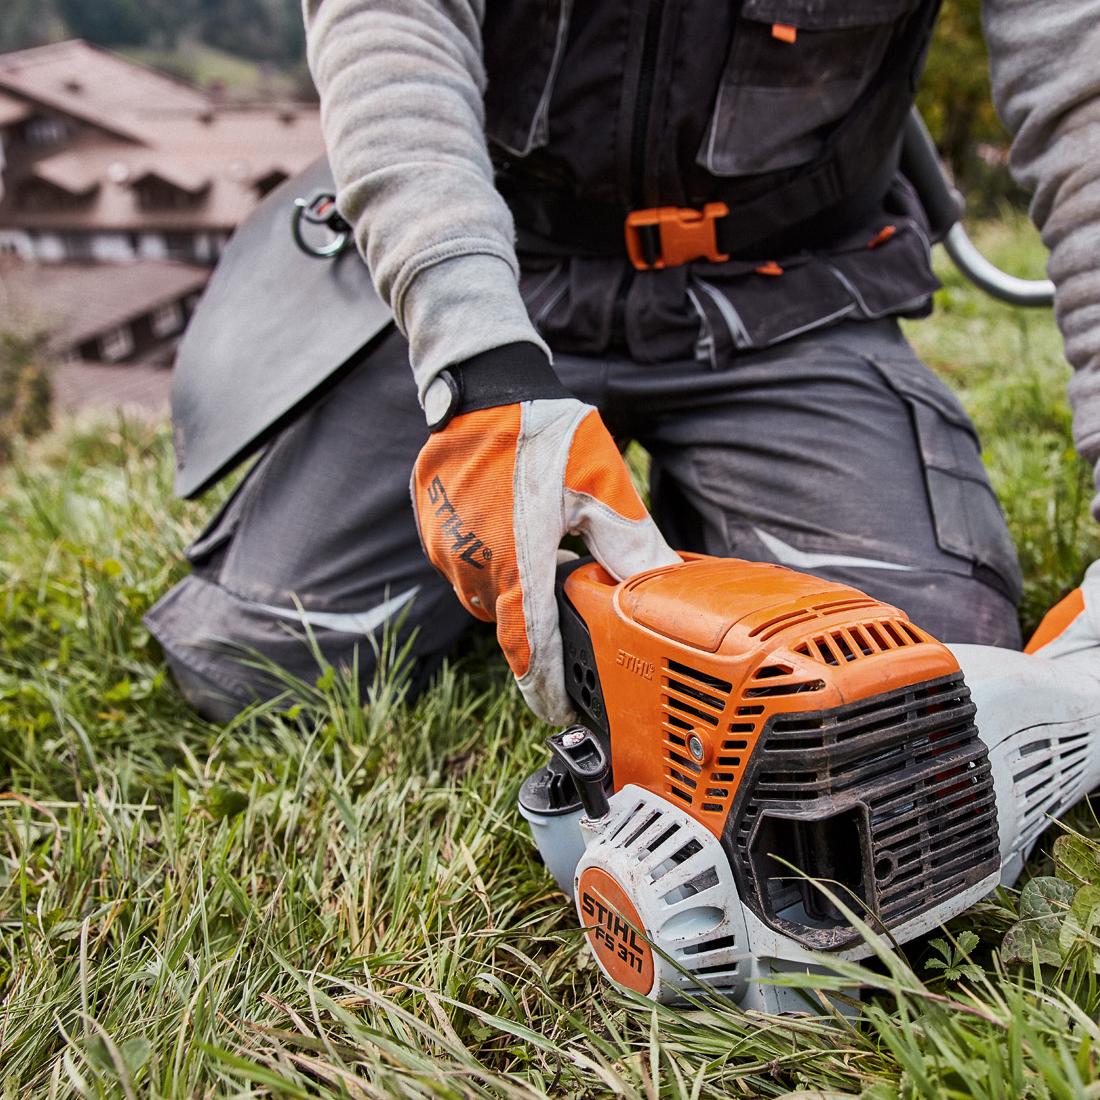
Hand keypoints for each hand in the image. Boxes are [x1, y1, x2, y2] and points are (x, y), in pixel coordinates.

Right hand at [413, 397, 678, 721]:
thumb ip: (631, 544)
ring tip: (547, 549)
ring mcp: (448, 548)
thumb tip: (666, 587)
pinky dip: (493, 557)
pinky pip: (467, 562)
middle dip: (539, 620)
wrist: (482, 384)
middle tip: (573, 600)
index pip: (529, 650)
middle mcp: (473, 565)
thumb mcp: (603, 486)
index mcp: (516, 564)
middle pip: (512, 620)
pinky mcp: (433, 528)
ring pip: (488, 590)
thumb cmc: (544, 432)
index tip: (561, 715)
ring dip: (516, 584)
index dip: (545, 689)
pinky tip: (518, 526)